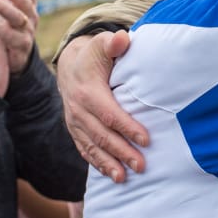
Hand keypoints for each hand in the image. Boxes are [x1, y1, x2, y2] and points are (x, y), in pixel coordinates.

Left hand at [0, 0, 38, 73]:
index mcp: (29, 7)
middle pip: (23, 0)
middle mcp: (31, 17)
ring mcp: (28, 32)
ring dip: (2, 6)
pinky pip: (7, 35)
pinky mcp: (21, 45)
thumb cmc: (11, 30)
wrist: (17, 59)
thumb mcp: (6, 11)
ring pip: (17, 17)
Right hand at [57, 32, 148, 181]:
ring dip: (109, 164)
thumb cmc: (95, 57)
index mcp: (87, 91)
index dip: (127, 127)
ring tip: (124, 178)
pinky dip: (98, 164)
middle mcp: (78, 110)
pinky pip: (85, 150)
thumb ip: (113, 43)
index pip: (109, 113)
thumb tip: (122, 39)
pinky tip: (113, 176)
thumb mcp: (101, 45)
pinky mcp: (75, 131)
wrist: (70, 67)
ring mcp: (75, 123)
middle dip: (122, 151)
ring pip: (93, 147)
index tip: (146, 139)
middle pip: (102, 135)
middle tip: (142, 165)